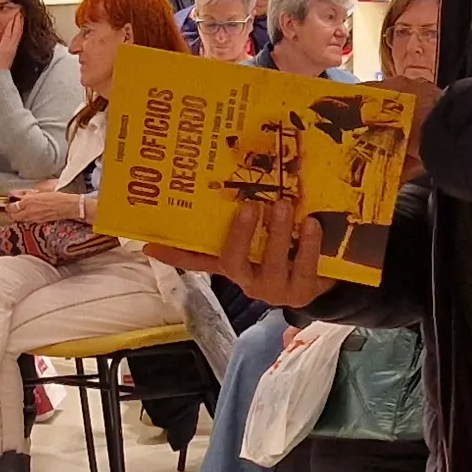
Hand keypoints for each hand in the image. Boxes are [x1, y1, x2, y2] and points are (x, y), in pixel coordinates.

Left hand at [0, 14, 22, 73]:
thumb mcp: (1, 58)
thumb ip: (2, 52)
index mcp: (11, 50)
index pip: (17, 35)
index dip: (19, 27)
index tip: (20, 18)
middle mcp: (12, 47)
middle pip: (19, 32)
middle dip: (20, 21)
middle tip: (22, 12)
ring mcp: (10, 47)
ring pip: (16, 31)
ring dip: (18, 21)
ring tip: (20, 12)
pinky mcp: (5, 47)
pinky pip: (9, 34)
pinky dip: (12, 26)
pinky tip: (13, 19)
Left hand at [8, 187, 88, 223]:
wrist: (67, 206)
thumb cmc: (57, 197)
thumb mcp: (41, 191)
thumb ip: (28, 193)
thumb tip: (20, 194)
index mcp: (29, 201)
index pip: (12, 206)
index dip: (9, 205)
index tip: (9, 203)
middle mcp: (29, 211)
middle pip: (13, 216)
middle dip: (11, 213)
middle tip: (11, 208)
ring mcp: (33, 218)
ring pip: (20, 220)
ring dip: (17, 216)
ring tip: (19, 212)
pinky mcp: (39, 222)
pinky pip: (28, 221)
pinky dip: (25, 219)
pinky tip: (28, 214)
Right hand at [146, 197, 325, 309]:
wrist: (322, 284)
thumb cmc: (288, 250)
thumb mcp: (265, 237)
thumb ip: (250, 219)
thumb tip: (236, 179)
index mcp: (232, 265)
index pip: (196, 261)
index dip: (173, 255)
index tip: (149, 244)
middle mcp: (247, 280)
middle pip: (233, 261)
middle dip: (240, 234)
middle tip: (250, 205)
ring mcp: (273, 289)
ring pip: (272, 264)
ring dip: (279, 233)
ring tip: (285, 205)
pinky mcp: (300, 293)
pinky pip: (304, 268)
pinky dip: (309, 244)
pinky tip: (312, 223)